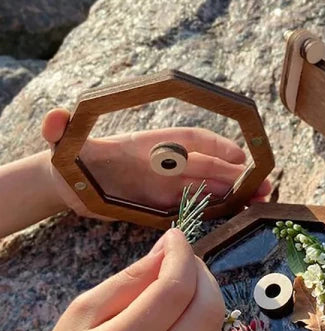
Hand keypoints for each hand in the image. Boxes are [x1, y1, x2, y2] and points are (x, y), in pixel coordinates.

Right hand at [0, 228, 223, 330]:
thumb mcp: (82, 312)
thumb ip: (130, 279)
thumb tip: (168, 249)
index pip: (174, 290)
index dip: (181, 255)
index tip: (175, 235)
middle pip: (207, 307)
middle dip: (201, 272)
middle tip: (181, 257)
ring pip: (214, 324)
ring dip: (206, 292)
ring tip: (180, 280)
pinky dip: (203, 317)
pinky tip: (180, 312)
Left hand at [42, 108, 271, 218]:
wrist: (69, 182)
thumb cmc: (70, 159)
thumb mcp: (61, 143)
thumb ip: (59, 129)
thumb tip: (55, 118)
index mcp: (148, 145)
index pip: (187, 140)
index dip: (213, 146)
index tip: (237, 155)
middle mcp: (165, 163)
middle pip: (208, 165)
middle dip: (236, 174)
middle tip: (263, 184)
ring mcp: (168, 184)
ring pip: (209, 185)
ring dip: (236, 191)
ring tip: (262, 198)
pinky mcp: (166, 203)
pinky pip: (198, 204)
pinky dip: (220, 207)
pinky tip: (239, 212)